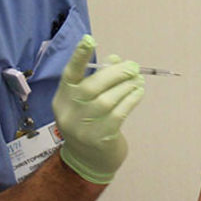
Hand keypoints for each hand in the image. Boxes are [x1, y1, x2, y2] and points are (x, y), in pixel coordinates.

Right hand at [53, 35, 145, 183]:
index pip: (69, 74)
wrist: (88, 160)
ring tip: (138, 80)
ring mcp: (82, 127)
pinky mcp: (99, 138)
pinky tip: (138, 92)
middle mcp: (68, 112)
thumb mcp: (88, 101)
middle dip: (116, 73)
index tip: (90, 40)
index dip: (79, 56)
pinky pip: (118, 114)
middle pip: (92, 87)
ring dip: (127, 87)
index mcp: (62, 98)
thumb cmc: (90, 122)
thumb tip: (116, 59)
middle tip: (133, 66)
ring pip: (107, 100)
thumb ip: (99, 79)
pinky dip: (131, 100)